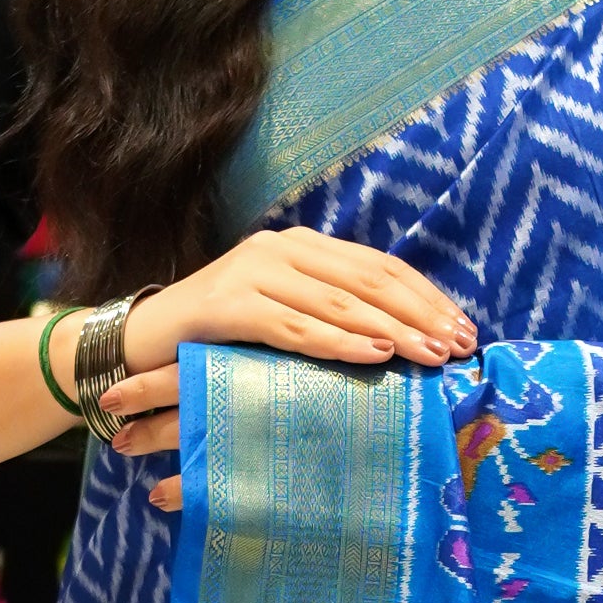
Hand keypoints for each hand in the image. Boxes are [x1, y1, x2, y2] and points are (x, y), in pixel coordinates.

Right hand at [96, 222, 474, 512]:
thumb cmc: (218, 338)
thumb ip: (330, 315)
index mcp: (301, 246)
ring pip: (339, 302)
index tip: (463, 329)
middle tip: (458, 346)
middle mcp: (281, 248)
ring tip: (430, 355)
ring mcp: (253, 272)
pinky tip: (375, 356)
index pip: (378, 266)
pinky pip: (294, 326)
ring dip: (391, 330)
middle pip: (369, 279)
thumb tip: (400, 342)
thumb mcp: (282, 318)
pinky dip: (339, 343)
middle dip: (420, 313)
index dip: (425, 296)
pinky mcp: (228, 305)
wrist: (139, 342)